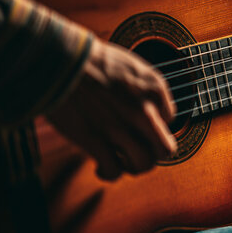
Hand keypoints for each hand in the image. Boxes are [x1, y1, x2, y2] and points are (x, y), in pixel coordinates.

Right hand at [47, 38, 177, 180]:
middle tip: (139, 151)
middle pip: (165, 149)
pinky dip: (110, 173)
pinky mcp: (95, 139)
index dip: (154, 123)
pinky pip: (114, 170)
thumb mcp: (133, 66)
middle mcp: (143, 110)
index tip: (140, 124)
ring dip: (133, 167)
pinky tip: (103, 167)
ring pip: (143, 164)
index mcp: (154, 88)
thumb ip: (146, 88)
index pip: (170, 119)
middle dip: (153, 154)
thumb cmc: (93, 60)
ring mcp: (120, 127)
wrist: (61, 59)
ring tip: (122, 161)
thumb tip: (152, 108)